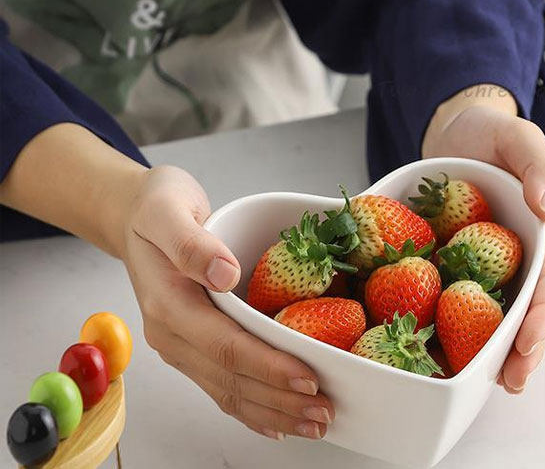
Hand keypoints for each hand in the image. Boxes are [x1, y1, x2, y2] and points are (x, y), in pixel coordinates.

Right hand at [117, 165, 333, 439]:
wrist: (134, 214)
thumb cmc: (156, 208)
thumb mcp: (168, 211)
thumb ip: (192, 244)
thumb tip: (225, 274)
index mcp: (168, 304)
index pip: (225, 346)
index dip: (268, 366)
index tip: (308, 377)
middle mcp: (171, 333)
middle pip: (230, 378)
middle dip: (280, 399)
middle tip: (324, 411)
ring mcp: (179, 343)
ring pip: (228, 389)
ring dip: (272, 411)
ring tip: (313, 422)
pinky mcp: (190, 343)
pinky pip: (220, 384)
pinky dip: (250, 407)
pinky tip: (276, 421)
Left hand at [422, 85, 544, 393]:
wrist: (457, 129)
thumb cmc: (491, 130)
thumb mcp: (517, 135)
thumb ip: (538, 165)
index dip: (543, 313)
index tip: (529, 342)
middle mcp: (525, 250)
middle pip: (533, 305)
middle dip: (527, 346)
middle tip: (512, 380)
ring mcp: (496, 259)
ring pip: (505, 309)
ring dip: (501, 347)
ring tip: (490, 382)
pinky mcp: (466, 260)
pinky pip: (467, 293)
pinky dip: (464, 323)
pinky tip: (449, 349)